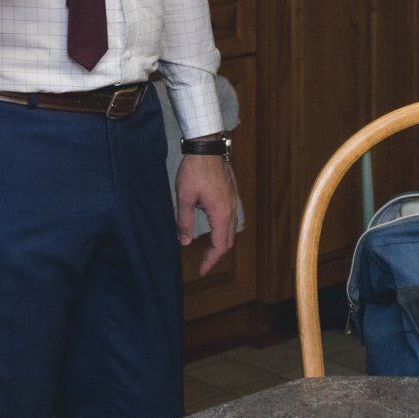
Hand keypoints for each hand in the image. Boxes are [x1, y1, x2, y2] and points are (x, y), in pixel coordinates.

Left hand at [175, 151, 238, 275]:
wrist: (206, 147)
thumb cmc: (194, 171)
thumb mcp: (184, 197)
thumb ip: (185, 222)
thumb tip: (185, 242)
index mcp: (221, 214)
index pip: (219, 246)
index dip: (211, 260)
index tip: (202, 270)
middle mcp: (232, 210)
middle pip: (228, 240)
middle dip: (216, 255)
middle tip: (203, 264)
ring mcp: (234, 201)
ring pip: (231, 229)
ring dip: (221, 242)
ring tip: (208, 250)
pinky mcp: (232, 194)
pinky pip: (231, 218)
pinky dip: (223, 229)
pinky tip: (213, 228)